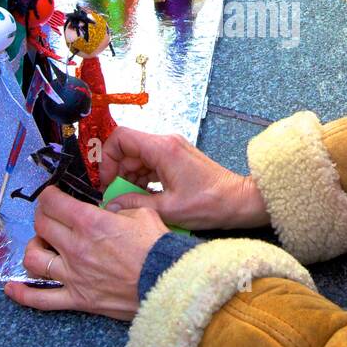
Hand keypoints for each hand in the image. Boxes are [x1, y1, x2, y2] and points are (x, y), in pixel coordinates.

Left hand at [3, 185, 166, 321]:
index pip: (54, 203)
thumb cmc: (158, 248)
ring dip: (33, 248)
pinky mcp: (77, 299)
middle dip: (42, 216)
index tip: (52, 195)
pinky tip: (12, 288)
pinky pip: (41, 299)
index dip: (49, 195)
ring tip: (41, 245)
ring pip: (33, 258)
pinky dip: (23, 294)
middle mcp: (75, 247)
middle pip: (41, 226)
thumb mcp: (142, 214)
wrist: (168, 283)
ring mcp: (73, 275)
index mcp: (90, 223)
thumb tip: (108, 210)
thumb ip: (119, 208)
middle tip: (50, 216)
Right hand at [99, 127, 268, 230]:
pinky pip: (151, 163)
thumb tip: (112, 205)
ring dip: (131, 178)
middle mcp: (166, 143)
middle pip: (128, 148)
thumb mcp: (169, 209)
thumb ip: (135, 205)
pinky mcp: (177, 159)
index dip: (107, 158)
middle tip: (118, 196)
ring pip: (138, 157)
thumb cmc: (211, 203)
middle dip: (118, 172)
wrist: (240, 201)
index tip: (106, 181)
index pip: (120, 137)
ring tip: (135, 200)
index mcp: (163, 148)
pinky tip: (148, 197)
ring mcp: (172, 150)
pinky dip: (144, 179)